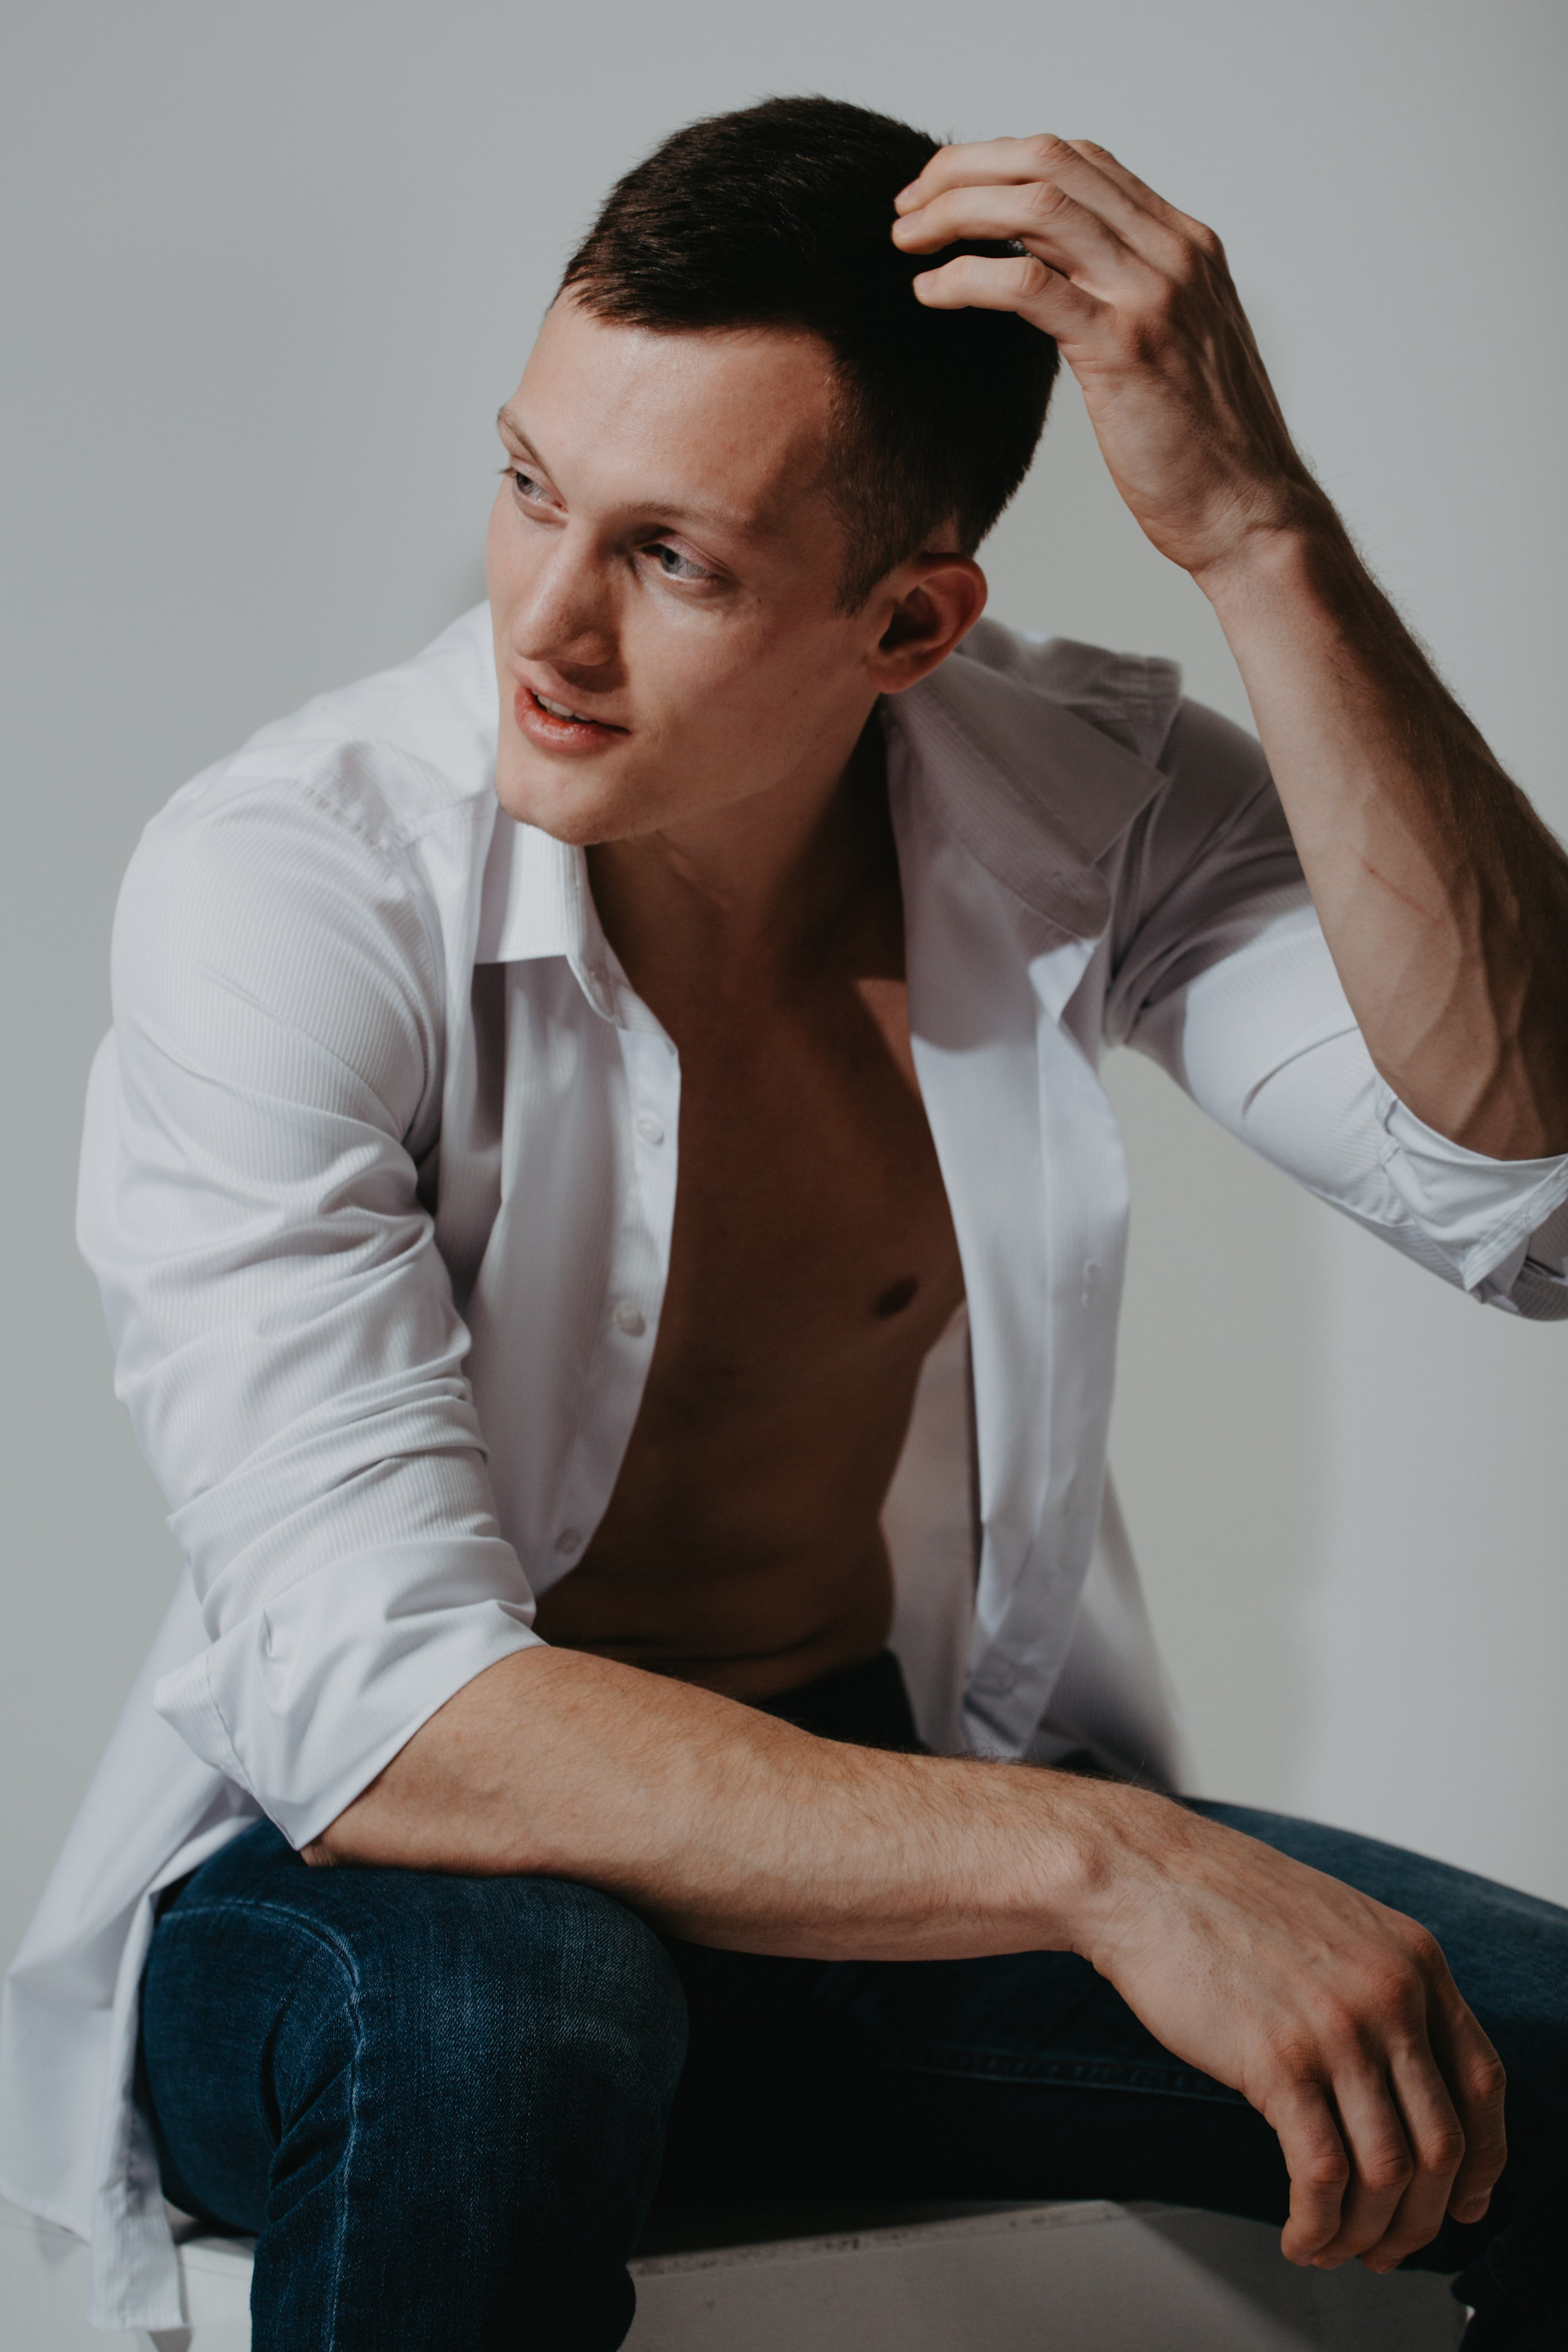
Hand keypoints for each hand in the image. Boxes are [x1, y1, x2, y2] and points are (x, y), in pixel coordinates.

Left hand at [892, 136, 1324, 583]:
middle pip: (1049, 163)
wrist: (1252, 513)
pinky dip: (966, 277)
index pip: (1080, 161)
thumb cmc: (1206, 450)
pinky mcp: (1122, 349)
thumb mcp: (1174, 348)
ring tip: (906, 238)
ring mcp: (1150, 295)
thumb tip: (1064, 284)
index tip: (947, 190)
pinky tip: (930, 292)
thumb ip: (1129, 300)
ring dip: (955, 211)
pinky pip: (1027, 285)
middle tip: (909, 205)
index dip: (1001, 161)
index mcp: (1184, 245)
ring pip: (1035, 206)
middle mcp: (1172, 253)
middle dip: (964, 170)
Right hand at [1083, 1799, 1507, 2270]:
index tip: (1462, 2199)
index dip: (1482, 2159)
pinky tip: (1300, 2235)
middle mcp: (1391, 1995)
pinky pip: (1322, 2175)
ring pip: (1388, 2173)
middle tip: (1391, 2246)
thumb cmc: (1224, 1898)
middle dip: (1421, 2217)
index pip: (1483, 2084)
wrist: (1144, 1875)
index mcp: (1414, 1959)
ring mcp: (1339, 2029)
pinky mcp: (1279, 2062)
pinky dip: (1318, 2226)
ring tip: (1337, 2247)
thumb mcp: (1339, 1926)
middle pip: (1443, 2145)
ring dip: (1367, 2233)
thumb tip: (1405, 2084)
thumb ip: (1384, 1988)